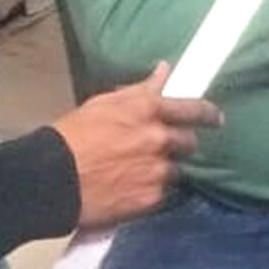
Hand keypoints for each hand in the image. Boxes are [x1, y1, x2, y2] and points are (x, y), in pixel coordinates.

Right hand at [47, 63, 221, 228]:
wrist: (52, 179)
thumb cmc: (71, 136)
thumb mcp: (103, 104)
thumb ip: (139, 90)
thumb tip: (165, 71)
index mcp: (148, 110)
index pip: (193, 109)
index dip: (208, 114)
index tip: (215, 118)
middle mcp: (159, 139)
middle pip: (189, 142)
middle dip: (180, 144)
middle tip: (163, 149)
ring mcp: (157, 171)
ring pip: (176, 170)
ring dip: (163, 170)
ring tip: (138, 173)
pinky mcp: (151, 198)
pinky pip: (162, 193)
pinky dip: (151, 191)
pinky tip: (131, 190)